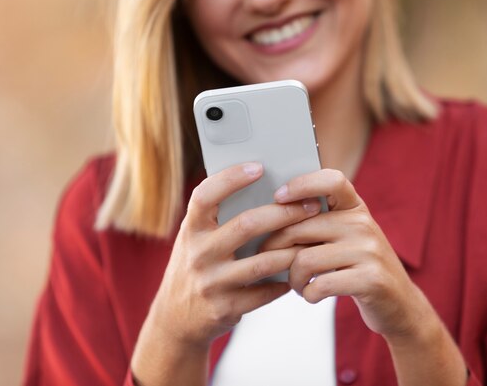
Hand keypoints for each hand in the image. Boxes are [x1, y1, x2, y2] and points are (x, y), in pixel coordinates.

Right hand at [147, 162, 322, 346]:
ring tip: (311, 240)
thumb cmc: (196, 266)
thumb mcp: (196, 240)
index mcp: (191, 230)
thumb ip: (218, 219)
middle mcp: (198, 253)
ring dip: (291, 251)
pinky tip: (295, 272)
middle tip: (309, 205)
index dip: (231, 178)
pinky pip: (265, 292)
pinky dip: (284, 281)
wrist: (175, 319)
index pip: (205, 195)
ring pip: (262, 262)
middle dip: (284, 213)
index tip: (259, 167)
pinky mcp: (225, 307)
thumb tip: (264, 188)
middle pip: (247, 225)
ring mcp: (211, 283)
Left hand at [261, 169, 434, 341]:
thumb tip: (269, 216)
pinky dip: (308, 294)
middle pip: (301, 227)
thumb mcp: (347, 237)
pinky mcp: (371, 280)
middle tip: (272, 262)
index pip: (331, 180)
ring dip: (293, 278)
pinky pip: (320, 285)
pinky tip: (312, 294)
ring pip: (305, 259)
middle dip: (276, 249)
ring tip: (297, 284)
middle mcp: (364, 224)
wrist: (400, 304)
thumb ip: (319, 223)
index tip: (278, 197)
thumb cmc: (360, 268)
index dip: (301, 184)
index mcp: (356, 208)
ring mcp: (369, 251)